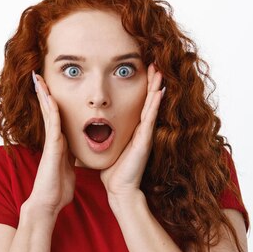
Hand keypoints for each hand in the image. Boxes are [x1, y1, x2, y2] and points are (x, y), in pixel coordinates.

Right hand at [25, 71, 75, 217]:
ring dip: (43, 94)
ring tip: (38, 78)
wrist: (48, 202)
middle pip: (49, 110)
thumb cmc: (58, 189)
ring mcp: (51, 141)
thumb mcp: (69, 168)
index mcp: (59, 143)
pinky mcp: (52, 146)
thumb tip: (75, 155)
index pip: (56, 116)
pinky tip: (48, 96)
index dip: (52, 101)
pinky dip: (50, 109)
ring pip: (48, 112)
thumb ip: (71, 158)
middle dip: (44, 92)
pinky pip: (52, 123)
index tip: (50, 86)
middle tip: (38, 75)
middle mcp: (53, 139)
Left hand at [100, 63, 163, 201]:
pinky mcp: (144, 141)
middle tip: (154, 63)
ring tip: (159, 71)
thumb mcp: (109, 146)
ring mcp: (145, 135)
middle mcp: (142, 130)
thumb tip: (93, 126)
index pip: (139, 103)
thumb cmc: (113, 170)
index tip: (142, 69)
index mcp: (134, 129)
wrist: (119, 189)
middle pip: (148, 100)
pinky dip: (155, 105)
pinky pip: (150, 119)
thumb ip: (105, 135)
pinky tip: (159, 92)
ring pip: (152, 106)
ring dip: (156, 88)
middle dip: (151, 82)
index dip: (142, 87)